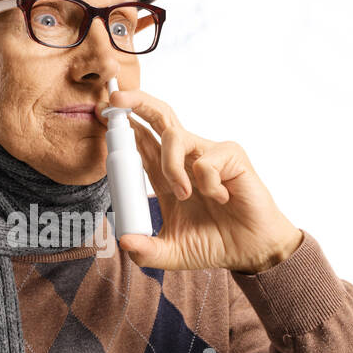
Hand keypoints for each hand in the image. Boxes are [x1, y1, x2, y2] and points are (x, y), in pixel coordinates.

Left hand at [103, 87, 304, 272]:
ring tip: (185, 196)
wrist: (250, 251)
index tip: (102, 114)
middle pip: (158, 117)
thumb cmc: (214, 244)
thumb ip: (146, 251)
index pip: (141, 142)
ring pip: (175, 137)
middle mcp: (185, 158)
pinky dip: (208, 185)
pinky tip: (222, 199)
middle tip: (113, 99)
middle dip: (136, 102)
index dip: (123, 127)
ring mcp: (207, 154)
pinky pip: (206, 161)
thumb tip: (124, 241)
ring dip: (171, 168)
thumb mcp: (172, 253)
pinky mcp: (230, 155)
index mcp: (166, 175)